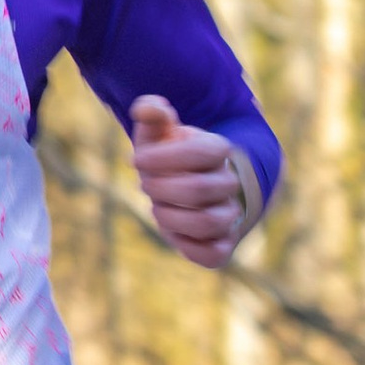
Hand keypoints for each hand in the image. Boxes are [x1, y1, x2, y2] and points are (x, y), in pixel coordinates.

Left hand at [128, 95, 253, 267]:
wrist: (188, 186)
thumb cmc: (167, 157)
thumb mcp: (158, 132)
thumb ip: (152, 114)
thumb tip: (149, 109)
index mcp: (217, 150)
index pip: (203, 152)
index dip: (163, 158)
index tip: (135, 159)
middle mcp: (229, 183)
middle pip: (200, 189)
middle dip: (161, 189)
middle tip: (145, 185)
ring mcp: (230, 215)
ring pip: (208, 222)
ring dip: (170, 217)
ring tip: (156, 208)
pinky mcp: (223, 245)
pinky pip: (214, 254)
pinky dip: (187, 247)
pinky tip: (171, 232)